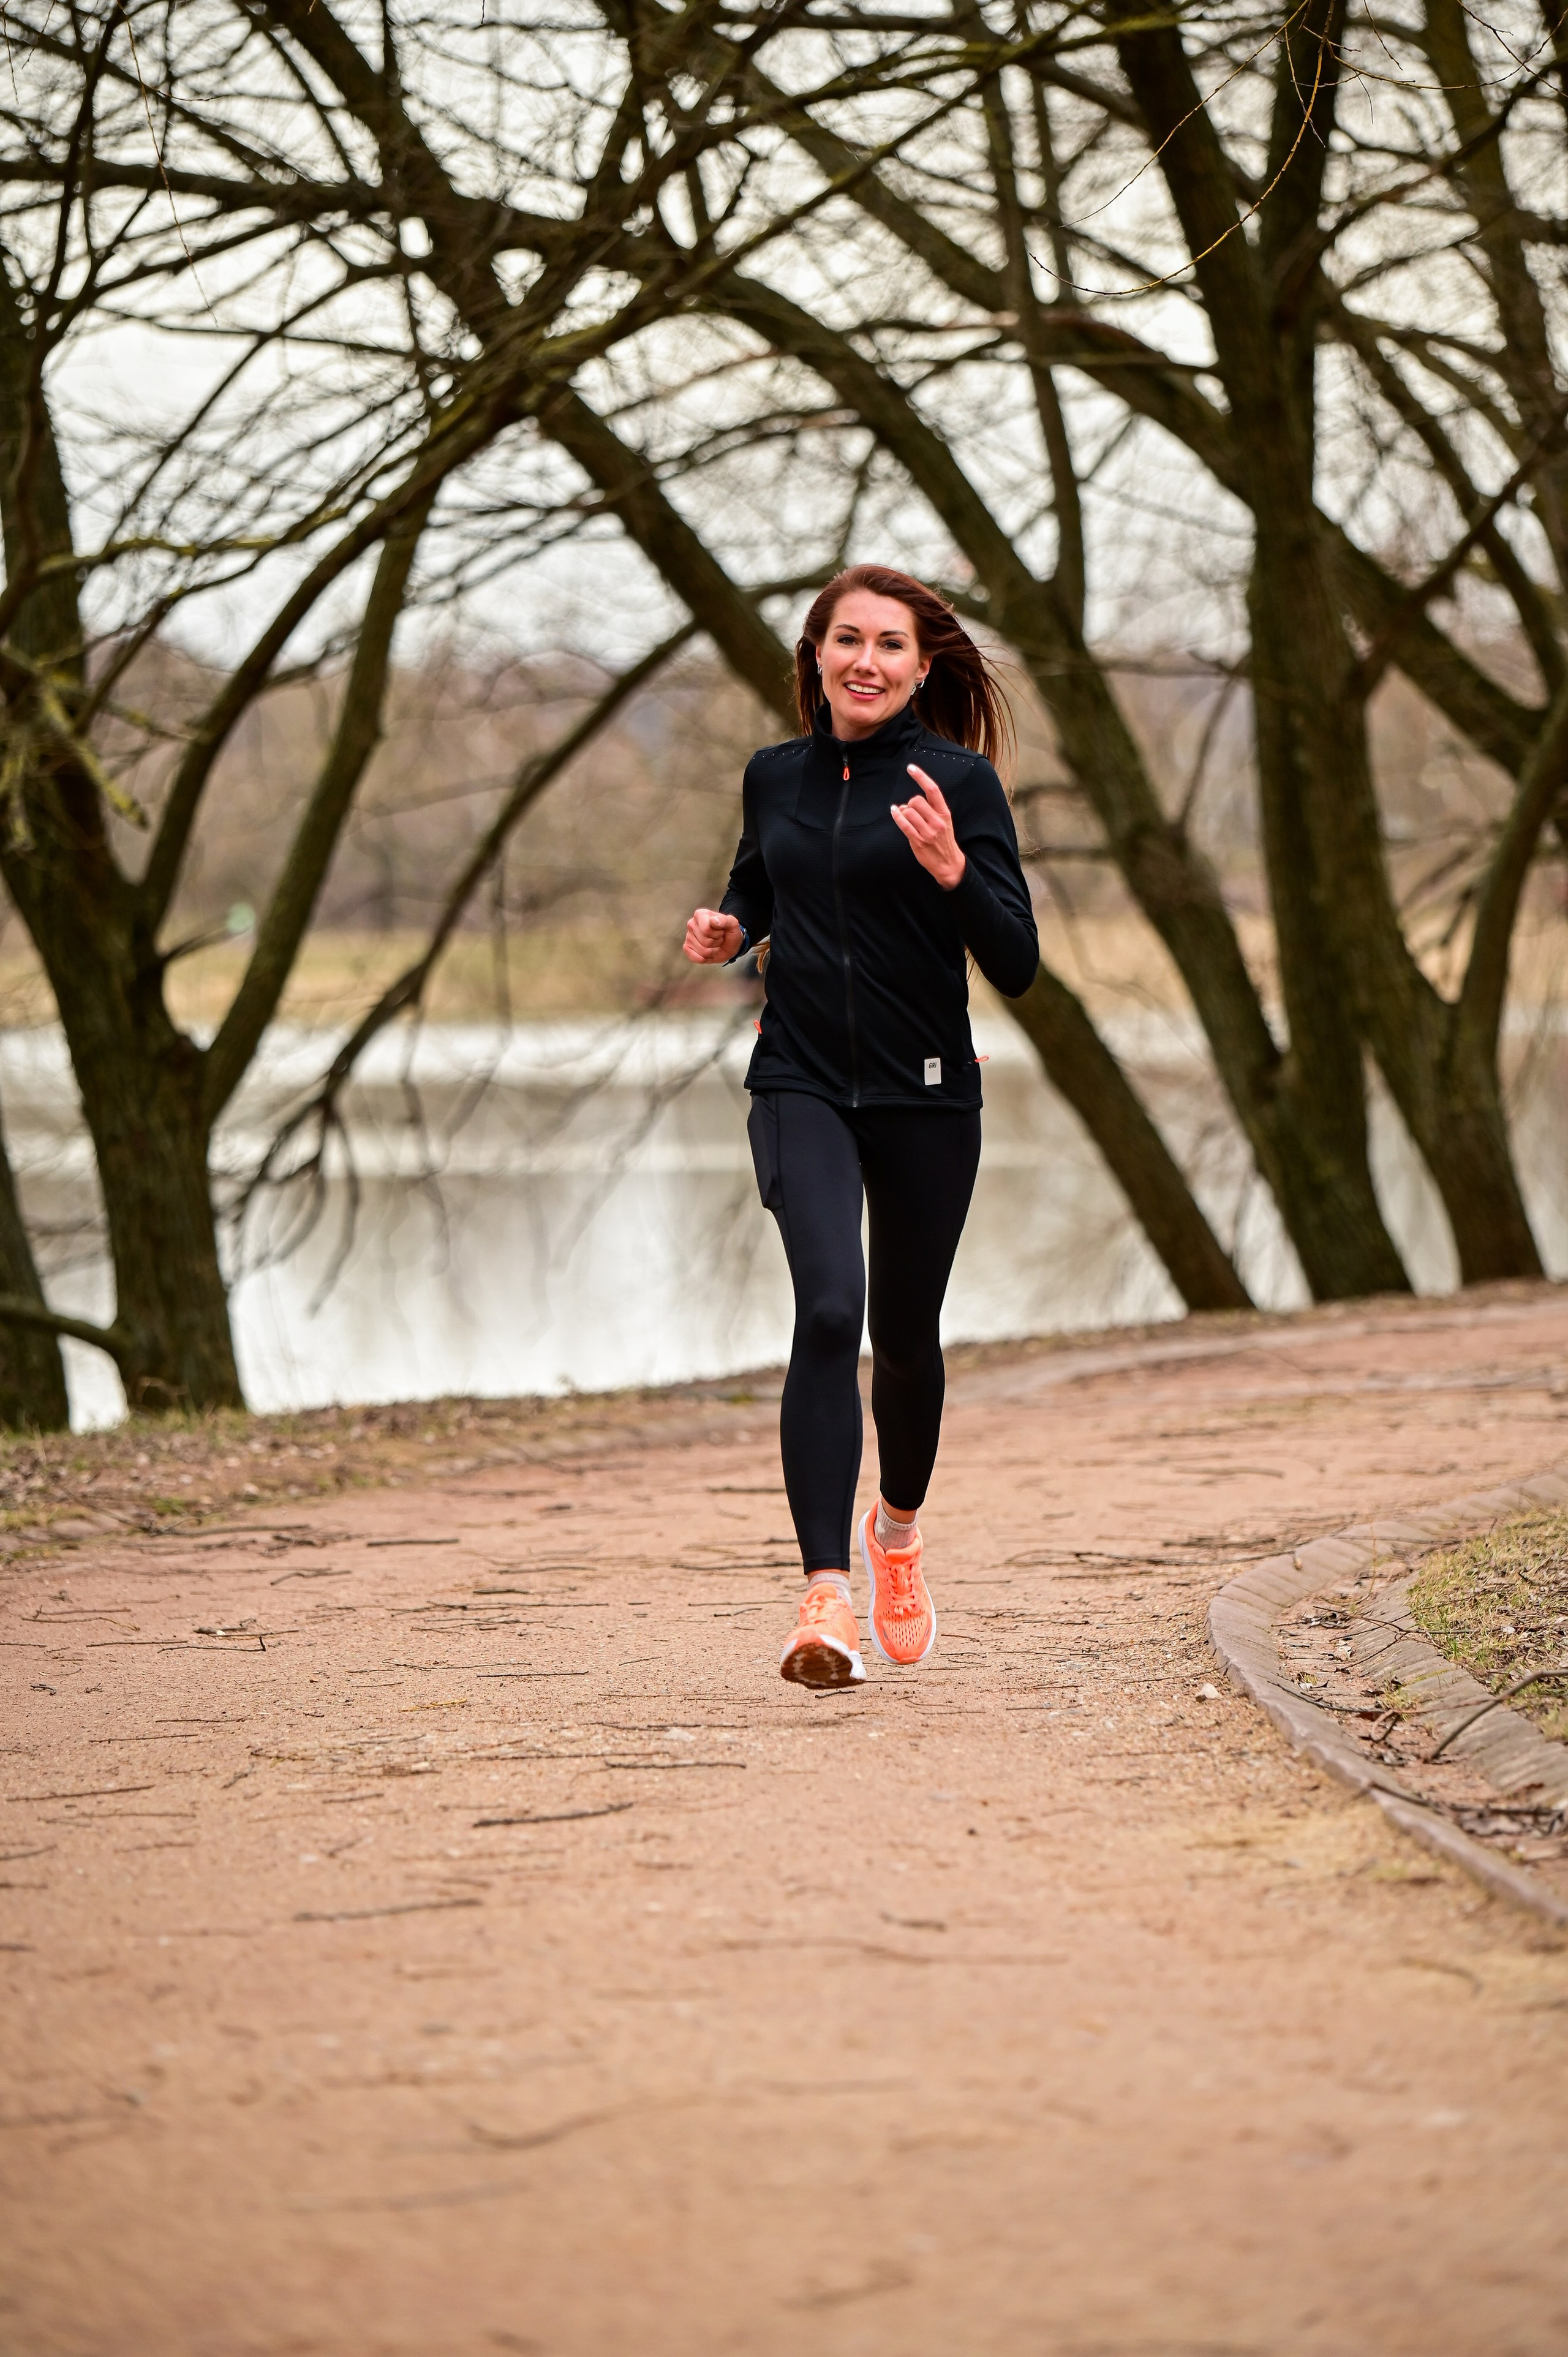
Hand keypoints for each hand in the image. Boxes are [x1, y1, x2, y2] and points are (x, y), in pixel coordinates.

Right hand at [684, 907, 742, 963]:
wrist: (729, 943)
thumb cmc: (729, 932)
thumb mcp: (732, 924)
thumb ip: (724, 920)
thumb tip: (713, 921)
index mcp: (700, 914)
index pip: (707, 930)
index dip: (718, 934)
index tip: (721, 930)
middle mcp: (691, 924)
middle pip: (706, 942)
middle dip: (716, 942)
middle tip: (718, 938)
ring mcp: (688, 937)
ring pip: (703, 952)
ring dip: (713, 951)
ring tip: (714, 944)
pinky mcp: (687, 948)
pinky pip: (697, 959)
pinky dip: (707, 959)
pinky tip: (709, 952)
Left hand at [891, 765, 965, 888]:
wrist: (949, 863)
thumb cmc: (944, 841)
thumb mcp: (944, 822)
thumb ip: (930, 810)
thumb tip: (908, 802)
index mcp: (944, 813)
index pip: (933, 790)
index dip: (921, 777)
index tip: (910, 768)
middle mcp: (937, 821)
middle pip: (916, 800)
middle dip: (910, 803)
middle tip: (911, 811)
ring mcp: (928, 832)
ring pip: (908, 811)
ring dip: (904, 812)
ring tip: (906, 817)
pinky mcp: (918, 841)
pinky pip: (904, 825)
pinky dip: (897, 816)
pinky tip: (894, 811)